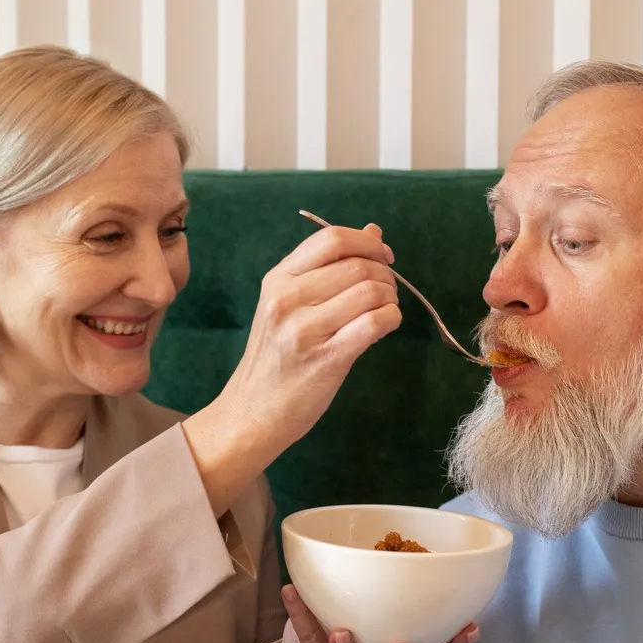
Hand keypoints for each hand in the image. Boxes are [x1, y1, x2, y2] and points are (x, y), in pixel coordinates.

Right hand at [183, 224, 400, 515]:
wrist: (252, 412)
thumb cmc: (274, 358)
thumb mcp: (290, 304)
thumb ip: (329, 268)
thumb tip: (374, 230)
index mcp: (279, 279)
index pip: (332, 239)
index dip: (368, 242)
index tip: (384, 256)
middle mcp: (288, 298)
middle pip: (358, 265)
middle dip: (385, 274)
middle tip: (387, 292)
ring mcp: (305, 328)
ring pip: (370, 291)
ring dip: (390, 298)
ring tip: (384, 311)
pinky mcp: (326, 358)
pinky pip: (374, 323)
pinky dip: (390, 319)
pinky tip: (384, 326)